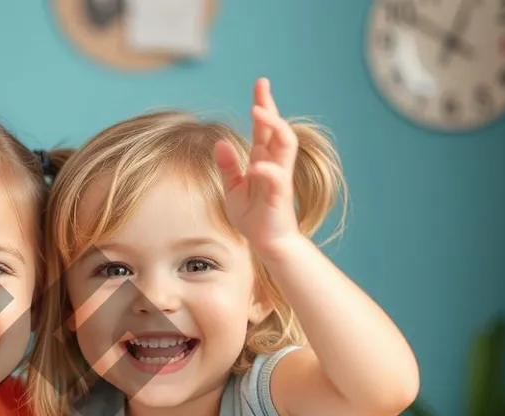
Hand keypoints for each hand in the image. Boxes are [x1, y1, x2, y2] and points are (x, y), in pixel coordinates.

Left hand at [214, 78, 301, 255]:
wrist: (266, 242)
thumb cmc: (252, 216)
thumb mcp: (232, 188)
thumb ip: (227, 166)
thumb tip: (220, 143)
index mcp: (262, 159)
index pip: (264, 127)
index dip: (263, 104)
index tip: (260, 83)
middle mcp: (274, 163)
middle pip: (277, 127)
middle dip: (269, 106)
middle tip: (261, 85)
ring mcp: (279, 177)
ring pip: (285, 144)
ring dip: (273, 126)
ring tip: (258, 111)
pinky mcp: (280, 195)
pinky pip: (278, 177)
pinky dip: (267, 169)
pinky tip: (255, 165)